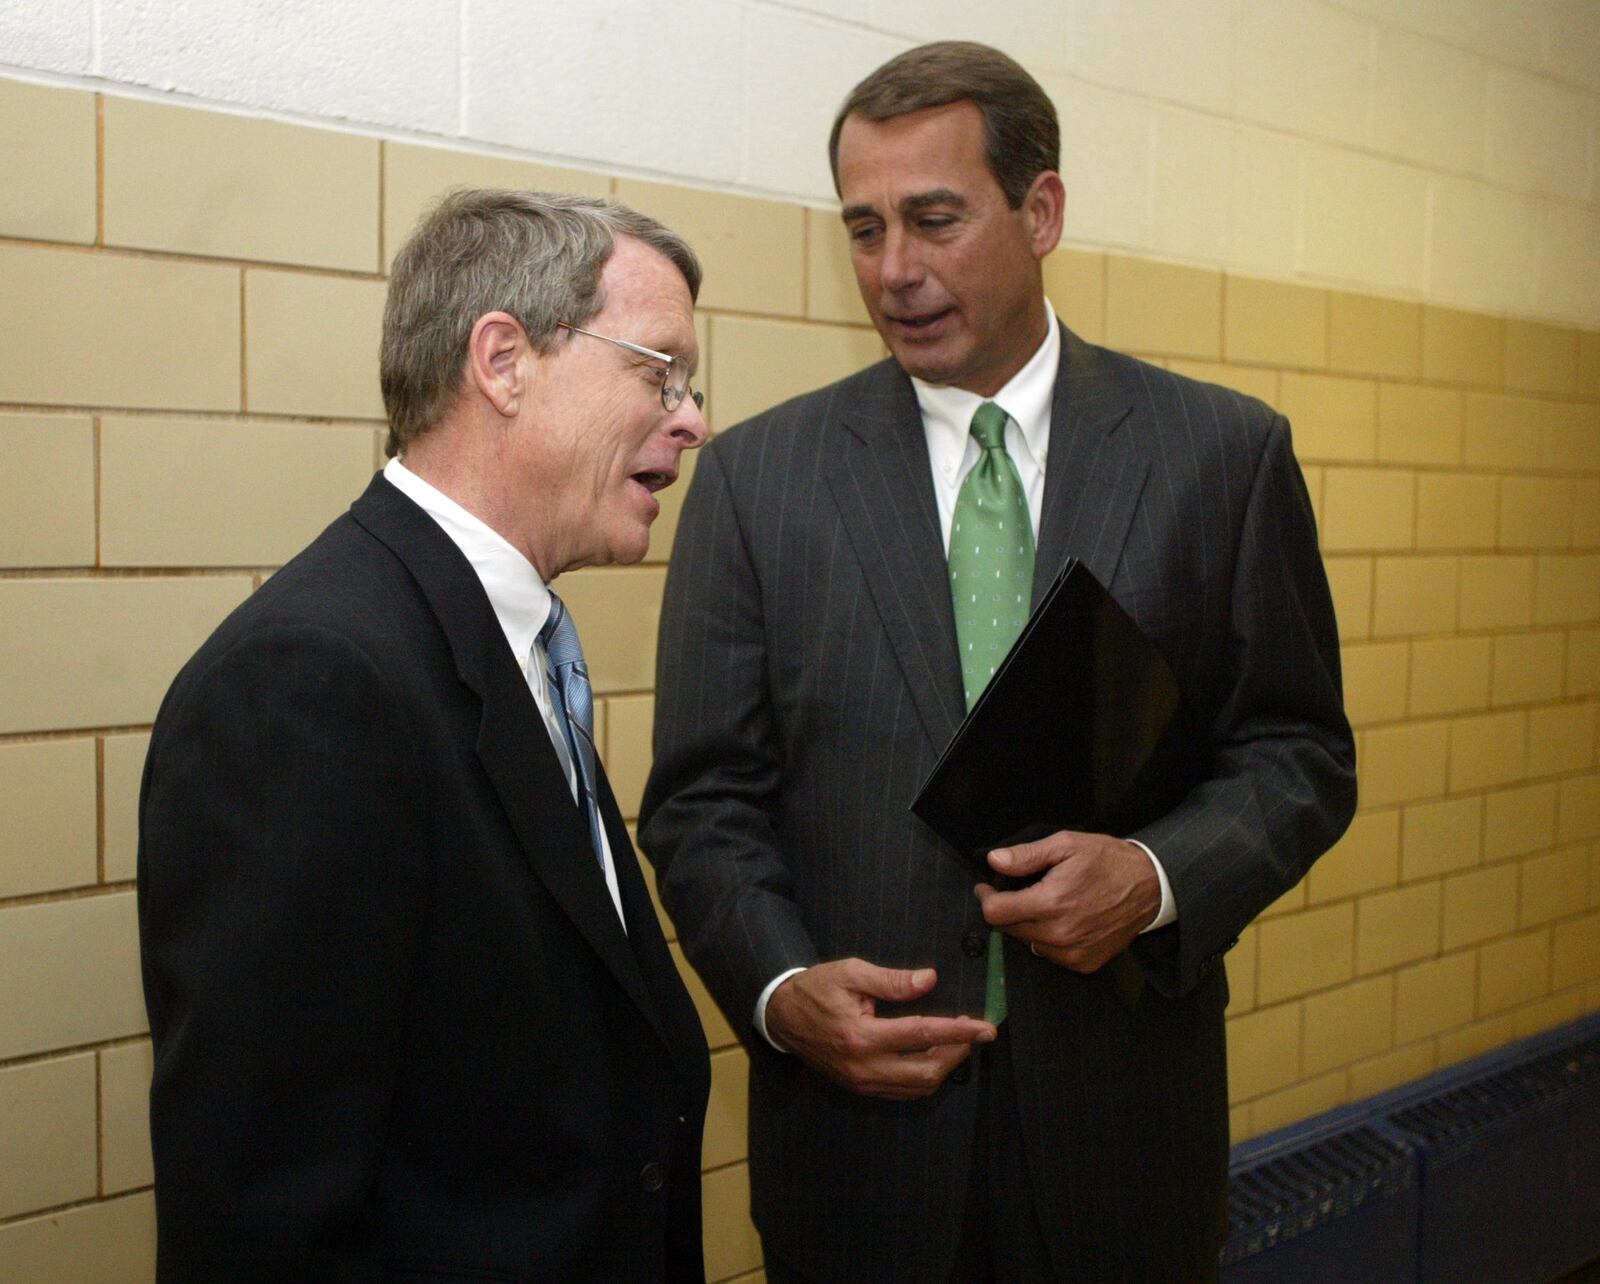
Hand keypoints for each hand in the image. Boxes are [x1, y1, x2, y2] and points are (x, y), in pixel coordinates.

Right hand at [764, 959, 996, 1099]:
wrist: (782, 1016)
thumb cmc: (816, 989)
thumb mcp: (851, 973)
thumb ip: (892, 980)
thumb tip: (930, 980)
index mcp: (862, 1036)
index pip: (922, 1034)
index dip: (958, 1031)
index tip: (985, 1027)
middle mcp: (864, 1067)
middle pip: (927, 1071)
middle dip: (957, 1053)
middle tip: (974, 1032)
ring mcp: (862, 1082)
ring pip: (918, 1087)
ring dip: (944, 1066)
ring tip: (957, 1041)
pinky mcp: (860, 1088)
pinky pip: (903, 1091)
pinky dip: (925, 1077)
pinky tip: (934, 1055)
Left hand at [974, 830, 1159, 972]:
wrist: (1151, 887)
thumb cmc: (1109, 861)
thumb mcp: (1067, 845)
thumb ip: (1027, 855)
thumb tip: (995, 861)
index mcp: (1051, 903)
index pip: (996, 913)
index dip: (986, 898)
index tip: (988, 887)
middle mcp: (1059, 934)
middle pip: (1008, 929)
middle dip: (1006, 909)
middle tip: (1017, 890)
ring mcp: (1072, 953)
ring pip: (1027, 943)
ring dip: (1025, 925)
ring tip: (1042, 903)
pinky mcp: (1084, 964)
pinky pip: (1049, 955)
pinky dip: (1046, 939)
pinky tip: (1060, 920)